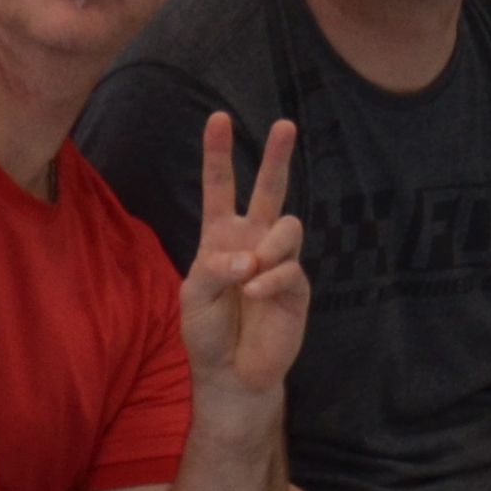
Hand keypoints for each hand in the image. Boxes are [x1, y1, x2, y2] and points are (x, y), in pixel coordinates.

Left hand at [176, 111, 307, 396]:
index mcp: (221, 236)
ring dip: (270, 244)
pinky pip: (290, 269)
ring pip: (288, 225)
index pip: (220, 187)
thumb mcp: (194, 295)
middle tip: (284, 124)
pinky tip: (256, 295)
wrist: (230, 372)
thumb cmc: (206, 330)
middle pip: (269, 189)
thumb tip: (250, 258)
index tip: (219, 118)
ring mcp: (277, 262)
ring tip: (253, 270)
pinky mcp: (296, 287)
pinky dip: (270, 279)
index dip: (218, 154)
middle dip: (277, 156)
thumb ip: (216, 268)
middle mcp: (253, 241)